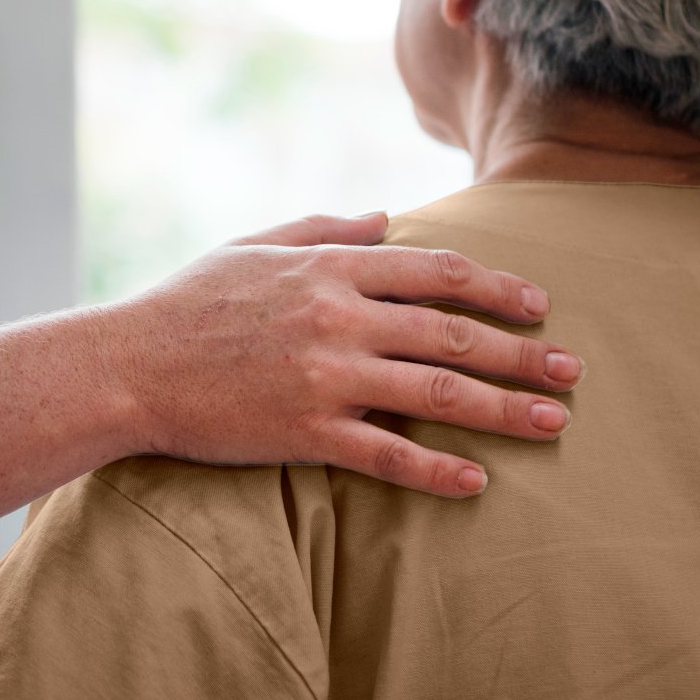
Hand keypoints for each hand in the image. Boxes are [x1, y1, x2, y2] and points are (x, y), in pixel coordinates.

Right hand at [98, 212, 580, 497]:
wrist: (126, 365)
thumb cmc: (187, 302)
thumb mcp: (253, 244)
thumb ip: (323, 228)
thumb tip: (386, 217)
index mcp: (329, 267)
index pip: (436, 271)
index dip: (497, 286)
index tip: (538, 304)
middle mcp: (337, 317)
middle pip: (453, 332)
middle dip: (522, 352)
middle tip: (572, 369)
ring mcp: (324, 376)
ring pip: (436, 391)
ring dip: (503, 409)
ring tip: (553, 421)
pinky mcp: (305, 431)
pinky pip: (387, 454)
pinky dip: (436, 470)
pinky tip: (476, 482)